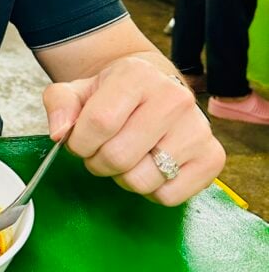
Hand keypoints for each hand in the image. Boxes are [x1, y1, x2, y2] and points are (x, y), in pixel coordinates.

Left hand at [42, 57, 225, 204]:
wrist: (153, 90)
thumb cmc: (113, 95)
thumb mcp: (78, 90)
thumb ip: (59, 104)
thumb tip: (60, 132)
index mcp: (137, 75)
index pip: (99, 123)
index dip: (79, 143)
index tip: (79, 142)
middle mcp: (174, 97)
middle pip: (119, 156)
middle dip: (98, 162)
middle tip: (100, 152)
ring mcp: (198, 128)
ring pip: (143, 180)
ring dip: (123, 178)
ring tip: (126, 158)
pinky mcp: (213, 156)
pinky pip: (169, 196)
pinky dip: (150, 191)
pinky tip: (149, 167)